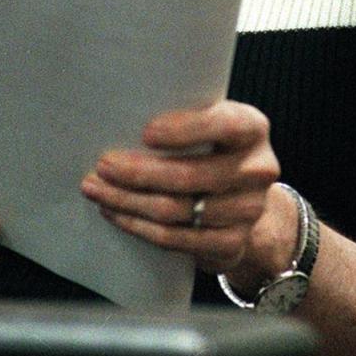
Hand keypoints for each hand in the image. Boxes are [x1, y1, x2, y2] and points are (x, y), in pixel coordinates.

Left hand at [80, 101, 279, 274]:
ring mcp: (248, 210)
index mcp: (252, 127)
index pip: (223, 125)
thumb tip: (119, 112)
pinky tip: (115, 212)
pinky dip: (139, 226)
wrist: (243, 193)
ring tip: (97, 189)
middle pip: (190, 175)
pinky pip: (176, 239)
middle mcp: (257, 169)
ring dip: (128, 201)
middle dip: (138, 172)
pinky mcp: (232, 243)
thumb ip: (183, 112)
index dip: (185, 130)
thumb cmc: (211, 143)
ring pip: (176, 210)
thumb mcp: (209, 117)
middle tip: (103, 165)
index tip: (145, 133)